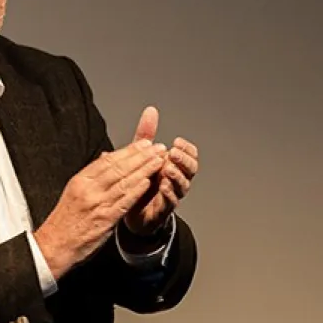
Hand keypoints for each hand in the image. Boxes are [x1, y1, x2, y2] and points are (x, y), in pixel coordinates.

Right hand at [35, 137, 165, 279]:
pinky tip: (147, 182)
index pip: (107, 160)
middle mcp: (88, 189)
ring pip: (124, 181)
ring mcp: (97, 203)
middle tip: (157, 148)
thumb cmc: (64, 222)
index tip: (143, 143)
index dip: (128, 150)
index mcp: (80, 181)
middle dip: (141, 156)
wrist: (54, 246)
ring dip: (144, 169)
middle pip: (118, 167)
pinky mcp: (105, 219)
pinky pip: (124, 201)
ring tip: (158, 161)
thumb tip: (104, 162)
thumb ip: (90, 179)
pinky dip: (136, 190)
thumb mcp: (73, 193)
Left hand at [122, 107, 197, 236]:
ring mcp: (171, 195)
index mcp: (174, 166)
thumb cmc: (140, 181)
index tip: (177, 142)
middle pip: (191, 169)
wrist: (131, 211)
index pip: (190, 155)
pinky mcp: (162, 210)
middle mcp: (176, 180)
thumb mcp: (141, 154)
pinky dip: (168, 193)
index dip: (187, 149)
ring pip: (182, 185)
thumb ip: (147, 134)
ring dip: (176, 176)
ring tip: (167, 168)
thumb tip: (151, 111)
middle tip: (173, 153)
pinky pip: (170, 202)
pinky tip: (162, 185)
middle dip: (184, 160)